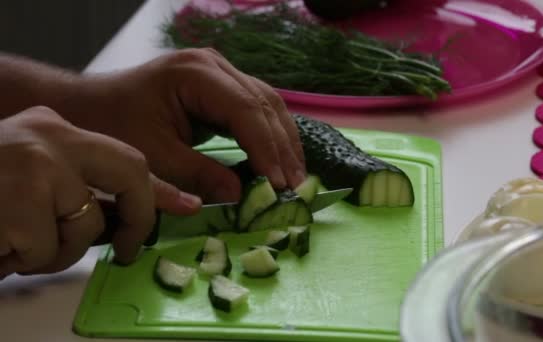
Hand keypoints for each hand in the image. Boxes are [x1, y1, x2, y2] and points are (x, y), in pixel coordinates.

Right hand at [0, 106, 199, 276]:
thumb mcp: (37, 188)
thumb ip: (84, 195)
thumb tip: (135, 221)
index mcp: (54, 129)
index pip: (126, 157)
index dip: (156, 191)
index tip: (185, 209)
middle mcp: (48, 134)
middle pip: (130, 170)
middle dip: (141, 215)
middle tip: (129, 249)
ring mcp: (34, 161)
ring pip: (87, 223)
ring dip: (58, 248)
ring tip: (18, 240)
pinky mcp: (17, 195)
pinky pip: (49, 247)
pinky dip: (27, 259)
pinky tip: (0, 244)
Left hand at [64, 48, 305, 202]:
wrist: (90, 106)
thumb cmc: (114, 126)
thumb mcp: (154, 156)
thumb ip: (198, 175)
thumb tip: (241, 195)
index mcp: (195, 73)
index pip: (245, 109)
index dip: (266, 148)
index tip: (278, 184)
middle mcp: (213, 65)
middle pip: (264, 103)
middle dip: (282, 147)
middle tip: (296, 186)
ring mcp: (219, 72)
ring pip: (267, 104)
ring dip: (283, 142)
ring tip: (295, 178)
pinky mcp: (220, 86)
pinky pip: (255, 109)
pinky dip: (270, 136)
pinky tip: (280, 160)